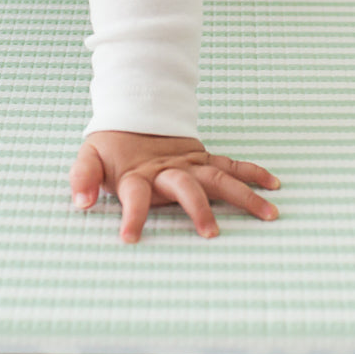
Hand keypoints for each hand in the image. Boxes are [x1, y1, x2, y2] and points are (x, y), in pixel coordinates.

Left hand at [69, 131, 280, 242]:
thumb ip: (83, 178)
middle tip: (211, 233)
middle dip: (198, 208)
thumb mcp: (89, 158)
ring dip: (244, 195)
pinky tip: (273, 186)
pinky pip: (231, 165)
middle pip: (186, 186)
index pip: (134, 196)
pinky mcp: (203, 159)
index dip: (131, 216)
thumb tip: (81, 202)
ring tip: (268, 214)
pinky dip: (252, 173)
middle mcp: (167, 169)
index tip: (129, 238)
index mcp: (137, 174)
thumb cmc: (110, 146)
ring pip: (219, 178)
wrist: (133, 114)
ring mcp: (189, 163)